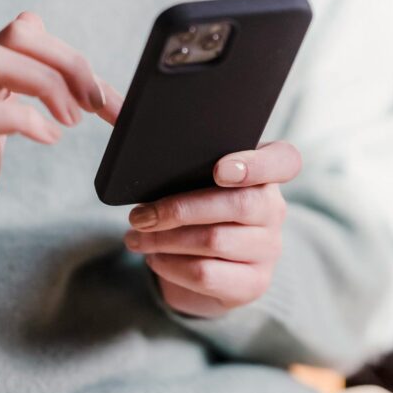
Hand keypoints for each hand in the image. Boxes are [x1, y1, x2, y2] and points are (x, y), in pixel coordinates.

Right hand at [0, 12, 122, 294]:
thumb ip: (14, 107)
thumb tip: (63, 89)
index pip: (26, 34)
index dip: (74, 59)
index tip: (106, 100)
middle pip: (18, 33)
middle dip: (70, 63)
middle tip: (97, 105)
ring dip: (48, 85)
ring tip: (70, 122)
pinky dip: (25, 120)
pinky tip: (47, 139)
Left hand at [124, 142, 301, 317]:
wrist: (209, 273)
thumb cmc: (194, 213)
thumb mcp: (186, 181)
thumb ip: (164, 149)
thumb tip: (108, 108)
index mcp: (264, 175)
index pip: (285, 160)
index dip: (256, 163)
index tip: (221, 169)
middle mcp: (274, 210)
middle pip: (237, 203)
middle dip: (178, 208)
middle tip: (138, 215)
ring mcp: (267, 250)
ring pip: (214, 240)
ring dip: (163, 239)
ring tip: (134, 236)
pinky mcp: (252, 284)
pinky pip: (206, 273)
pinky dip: (170, 265)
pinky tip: (154, 258)